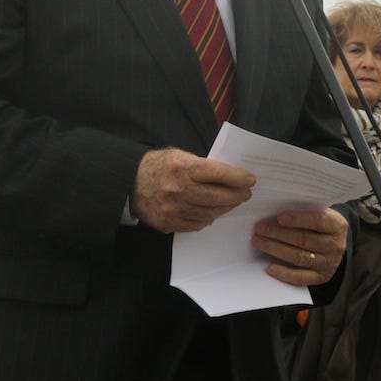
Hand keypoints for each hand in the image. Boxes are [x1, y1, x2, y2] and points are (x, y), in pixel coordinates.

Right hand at [131, 148, 254, 232]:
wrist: (129, 182)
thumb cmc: (158, 165)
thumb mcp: (179, 155)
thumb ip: (202, 165)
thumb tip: (229, 175)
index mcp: (181, 168)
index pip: (217, 173)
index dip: (237, 177)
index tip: (250, 180)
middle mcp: (177, 190)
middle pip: (217, 197)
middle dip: (236, 195)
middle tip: (246, 193)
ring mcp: (172, 209)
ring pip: (209, 213)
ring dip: (225, 208)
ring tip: (233, 202)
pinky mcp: (168, 223)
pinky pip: (196, 224)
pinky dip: (208, 218)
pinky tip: (214, 211)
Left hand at [251, 207, 348, 285]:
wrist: (334, 243)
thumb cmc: (319, 224)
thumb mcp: (320, 213)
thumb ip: (304, 210)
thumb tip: (275, 210)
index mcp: (337, 225)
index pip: (318, 221)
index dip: (298, 219)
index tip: (279, 217)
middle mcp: (336, 246)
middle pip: (305, 240)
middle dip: (279, 233)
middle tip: (259, 229)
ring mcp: (329, 263)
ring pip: (300, 257)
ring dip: (276, 249)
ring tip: (258, 242)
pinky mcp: (321, 277)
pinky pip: (301, 277)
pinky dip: (284, 273)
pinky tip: (270, 268)